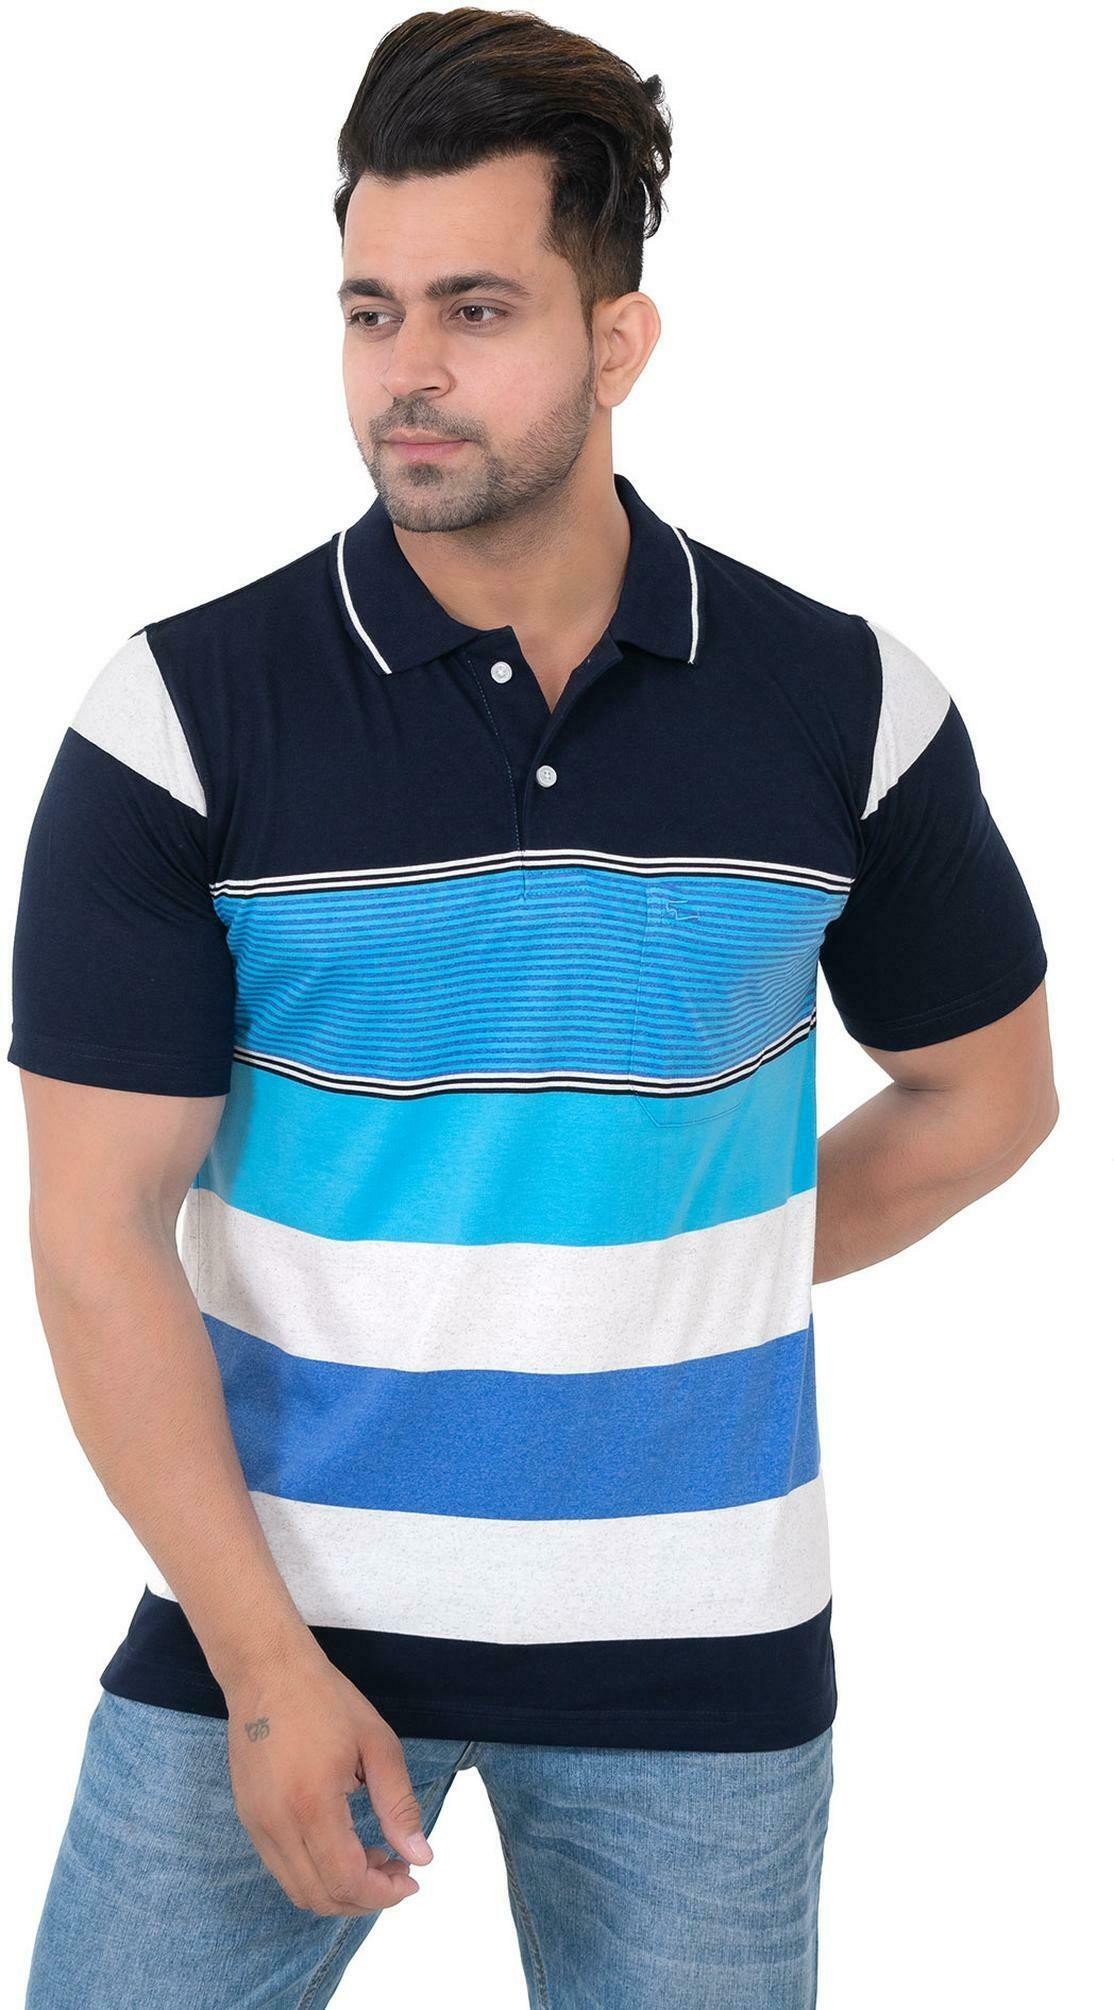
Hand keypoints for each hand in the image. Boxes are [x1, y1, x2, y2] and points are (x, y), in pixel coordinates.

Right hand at [224, 1642, 434, 1915]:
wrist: (266, 1671)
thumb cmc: (326, 1700)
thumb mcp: (377, 1744)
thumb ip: (399, 1805)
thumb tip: (421, 1857)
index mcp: (312, 1805)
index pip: (347, 1880)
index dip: (383, 1893)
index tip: (410, 1879)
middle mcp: (277, 1825)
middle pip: (321, 1897)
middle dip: (365, 1897)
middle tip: (397, 1870)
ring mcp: (256, 1826)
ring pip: (298, 1890)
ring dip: (339, 1889)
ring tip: (373, 1857)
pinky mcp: (249, 1820)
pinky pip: (282, 1868)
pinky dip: (315, 1873)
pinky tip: (342, 1845)